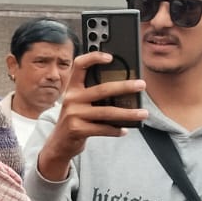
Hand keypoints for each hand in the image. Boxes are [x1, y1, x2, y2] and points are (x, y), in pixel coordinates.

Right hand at [35, 50, 147, 182]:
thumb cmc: (75, 119)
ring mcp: (73, 114)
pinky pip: (102, 128)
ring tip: (143, 113)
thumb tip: (125, 90)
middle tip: (142, 85)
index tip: (110, 57)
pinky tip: (124, 130)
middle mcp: (71, 98)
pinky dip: (116, 130)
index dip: (93, 57)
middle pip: (102, 89)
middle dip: (125, 87)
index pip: (79, 65)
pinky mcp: (77, 129)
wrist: (59, 143)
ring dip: (128, 113)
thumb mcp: (79, 103)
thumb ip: (93, 94)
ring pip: (107, 112)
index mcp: (72, 88)